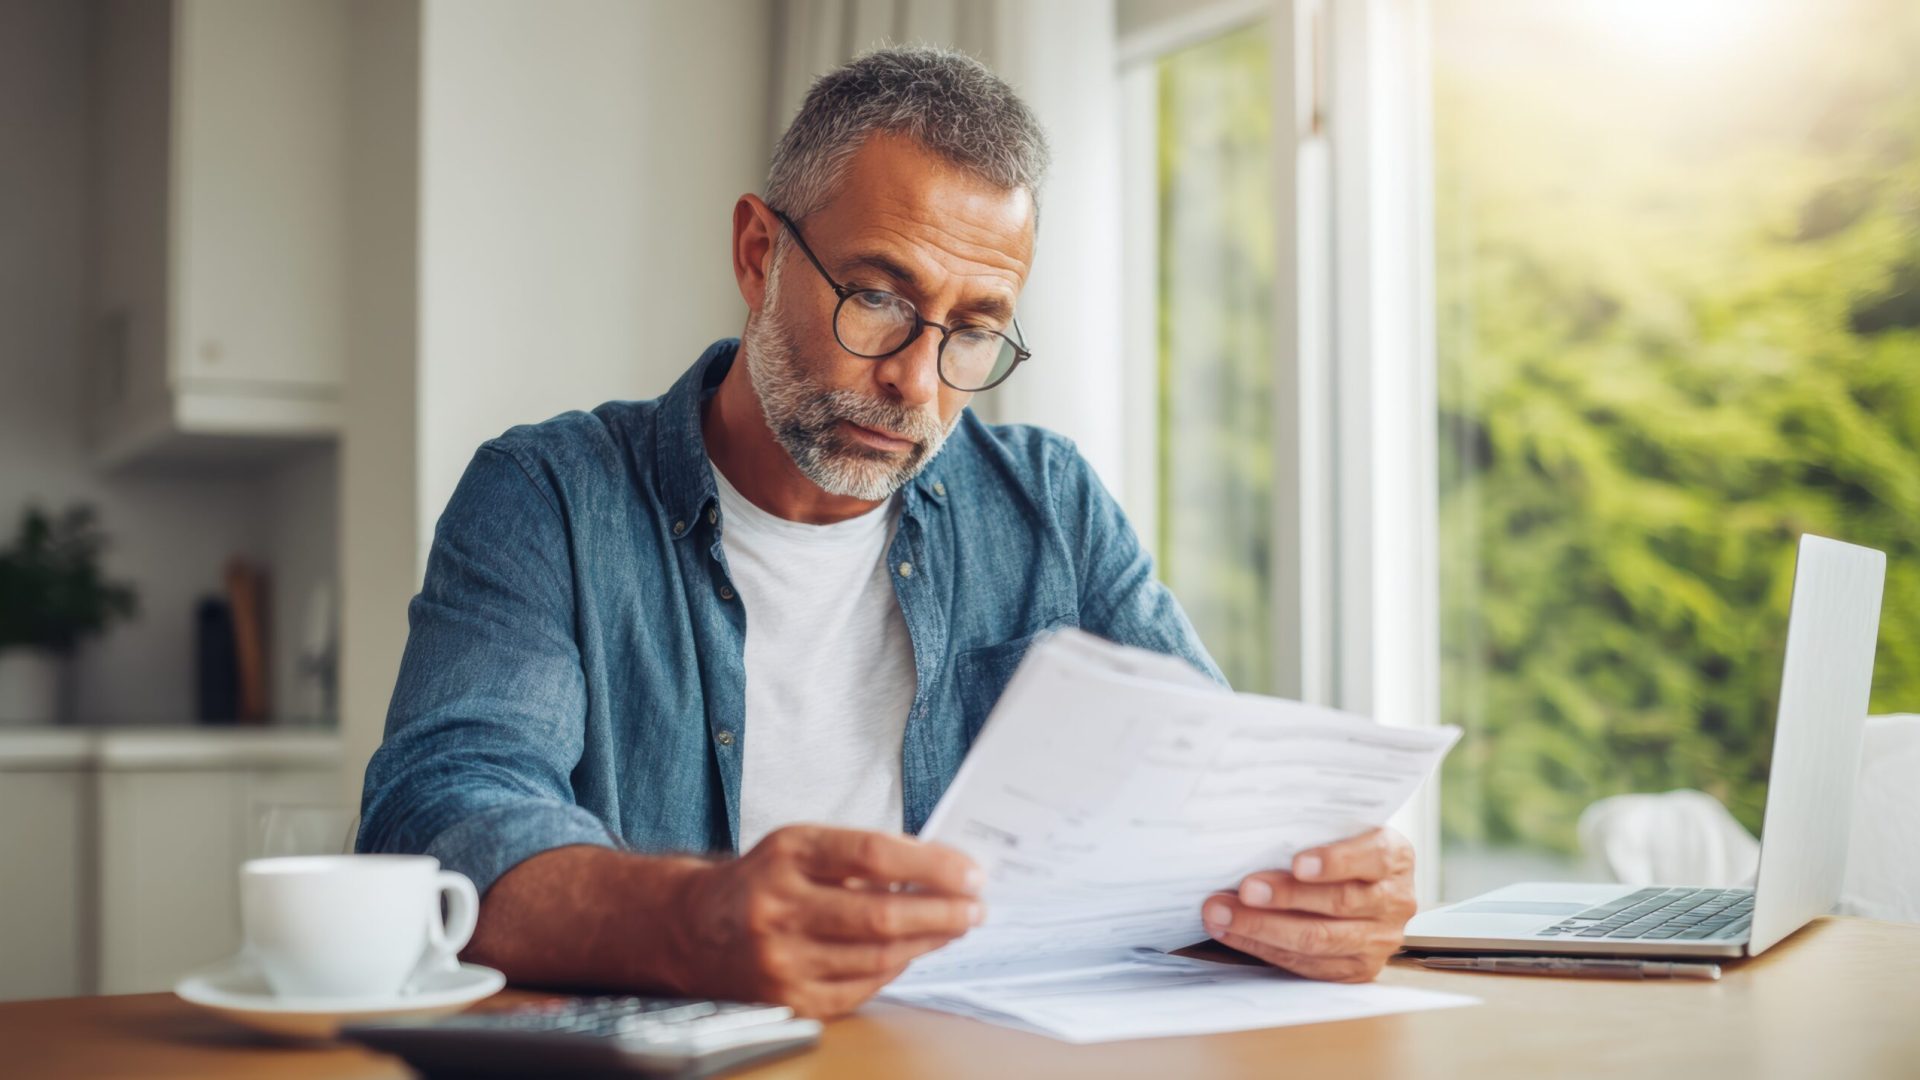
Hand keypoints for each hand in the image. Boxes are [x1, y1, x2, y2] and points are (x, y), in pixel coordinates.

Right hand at [670, 825, 983, 1016]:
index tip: (970, 872)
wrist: (694, 928)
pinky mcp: (788, 999)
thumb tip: (939, 868)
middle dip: (942, 911)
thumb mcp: (802, 846)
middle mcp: (779, 908)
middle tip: (976, 907)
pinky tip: (913, 951)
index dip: (931, 864)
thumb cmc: (763, 879)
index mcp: (788, 856)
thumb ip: (863, 853)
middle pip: (880, 914)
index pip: (873, 855)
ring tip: (955, 927)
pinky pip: (860, 987)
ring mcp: (781, 960)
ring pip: (877, 957)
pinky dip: (896, 968)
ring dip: (928, 941)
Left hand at [1200, 827, 1416, 982]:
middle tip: (1244, 889)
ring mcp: (1379, 940)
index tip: (1298, 863)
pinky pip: (1308, 964)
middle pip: (1339, 902)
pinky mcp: (1357, 969)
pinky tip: (1233, 932)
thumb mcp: (1338, 829)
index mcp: (1395, 857)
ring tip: (1222, 913)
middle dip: (1285, 896)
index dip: (1335, 861)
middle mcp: (1395, 901)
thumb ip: (1311, 831)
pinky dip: (1264, 948)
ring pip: (1319, 939)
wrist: (1362, 883)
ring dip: (1263, 927)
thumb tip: (1254, 832)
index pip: (1372, 857)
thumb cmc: (1338, 848)